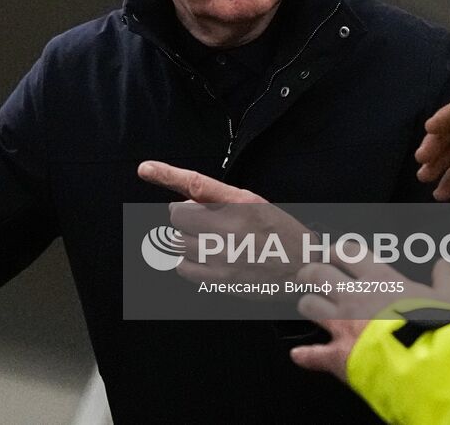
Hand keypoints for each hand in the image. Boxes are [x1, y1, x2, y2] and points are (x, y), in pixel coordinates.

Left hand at [138, 160, 309, 285]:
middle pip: (178, 216)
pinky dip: (186, 261)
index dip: (167, 174)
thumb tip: (185, 202)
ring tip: (209, 241)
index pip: (197, 184)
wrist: (303, 271)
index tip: (145, 168)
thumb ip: (220, 200)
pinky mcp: (221, 280)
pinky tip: (204, 258)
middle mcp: (231, 227)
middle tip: (202, 221)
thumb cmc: (280, 235)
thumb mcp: (256, 205)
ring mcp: (224, 256)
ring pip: (178, 242)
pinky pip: (183, 268)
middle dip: (183, 216)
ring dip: (186, 239)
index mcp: (242, 203)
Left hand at [289, 259, 449, 380]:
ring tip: (310, 307)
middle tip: (310, 276)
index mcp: (379, 279)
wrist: (427, 362)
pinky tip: (300, 355)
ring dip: (308, 306)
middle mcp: (354, 296)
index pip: (348, 253)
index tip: (333, 253)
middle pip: (317, 273)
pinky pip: (313, 354)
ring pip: (309, 305)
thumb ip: (445, 279)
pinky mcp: (338, 355)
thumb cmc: (437, 328)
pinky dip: (306, 355)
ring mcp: (342, 324)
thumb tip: (445, 265)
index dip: (337, 251)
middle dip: (310, 273)